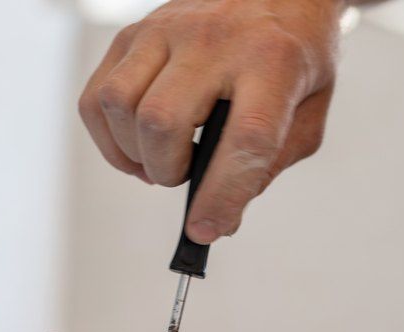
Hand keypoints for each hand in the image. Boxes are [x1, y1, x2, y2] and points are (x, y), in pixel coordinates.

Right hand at [79, 0, 342, 242]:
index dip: (221, 195)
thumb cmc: (293, 57)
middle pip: (162, 121)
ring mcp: (166, 29)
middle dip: (168, 171)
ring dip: (134, 154)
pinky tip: (137, 144)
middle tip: (185, 176)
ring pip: (119, 106)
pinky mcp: (134, 33)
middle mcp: (215, 39)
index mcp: (273, 62)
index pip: (243, 140)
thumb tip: (215, 220)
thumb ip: (266, 167)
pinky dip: (108, 137)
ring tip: (162, 160)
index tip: (204, 230)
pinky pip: (97, 97)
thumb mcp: (306, 115)